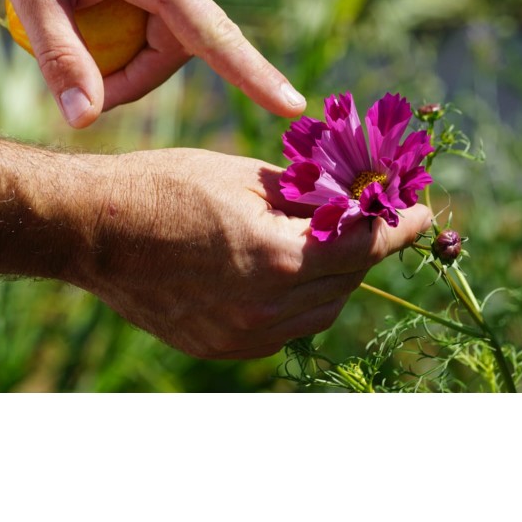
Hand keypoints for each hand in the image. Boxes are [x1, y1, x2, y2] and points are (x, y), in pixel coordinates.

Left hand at [0, 0, 306, 126]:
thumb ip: (62, 60)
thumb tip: (84, 121)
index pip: (215, 36)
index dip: (256, 77)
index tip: (292, 106)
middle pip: (185, 32)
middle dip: (146, 66)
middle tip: (93, 82)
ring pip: (176, 5)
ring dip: (144, 31)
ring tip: (87, 21)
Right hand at [0, 107, 428, 359]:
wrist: (97, 230)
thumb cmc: (165, 186)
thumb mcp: (244, 175)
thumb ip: (306, 193)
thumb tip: (349, 195)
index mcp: (280, 255)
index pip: (367, 243)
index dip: (402, 225)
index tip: (424, 212)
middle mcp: (269, 305)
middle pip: (349, 279)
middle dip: (369, 247)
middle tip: (375, 218)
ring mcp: (246, 334)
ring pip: (322, 310)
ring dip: (337, 276)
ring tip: (330, 242)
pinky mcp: (225, 346)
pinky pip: (285, 326)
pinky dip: (301, 299)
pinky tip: (289, 270)